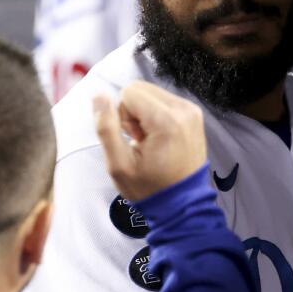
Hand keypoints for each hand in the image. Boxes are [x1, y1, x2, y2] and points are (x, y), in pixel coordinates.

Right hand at [93, 81, 206, 201]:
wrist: (182, 203)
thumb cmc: (150, 188)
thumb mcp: (119, 164)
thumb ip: (106, 127)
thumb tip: (99, 96)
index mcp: (167, 120)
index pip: (129, 92)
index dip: (122, 115)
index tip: (133, 139)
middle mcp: (184, 109)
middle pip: (140, 88)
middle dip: (132, 112)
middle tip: (140, 140)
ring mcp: (192, 111)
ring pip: (151, 93)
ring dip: (144, 114)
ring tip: (150, 142)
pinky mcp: (194, 114)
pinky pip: (164, 101)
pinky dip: (156, 116)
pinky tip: (160, 139)